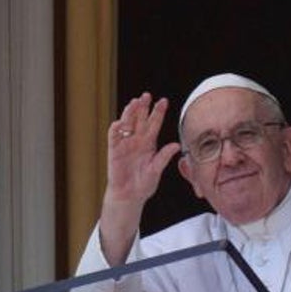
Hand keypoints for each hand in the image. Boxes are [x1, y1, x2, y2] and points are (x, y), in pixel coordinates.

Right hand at [98, 93, 181, 263]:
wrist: (130, 196)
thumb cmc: (144, 184)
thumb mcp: (156, 170)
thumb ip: (164, 157)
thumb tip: (176, 145)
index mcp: (149, 143)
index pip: (154, 124)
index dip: (158, 112)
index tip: (164, 101)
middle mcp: (137, 140)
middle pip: (140, 119)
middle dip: (143, 107)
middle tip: (147, 95)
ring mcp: (125, 144)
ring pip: (127, 124)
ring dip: (130, 113)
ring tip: (134, 103)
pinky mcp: (114, 151)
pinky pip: (114, 137)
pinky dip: (116, 129)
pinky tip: (120, 122)